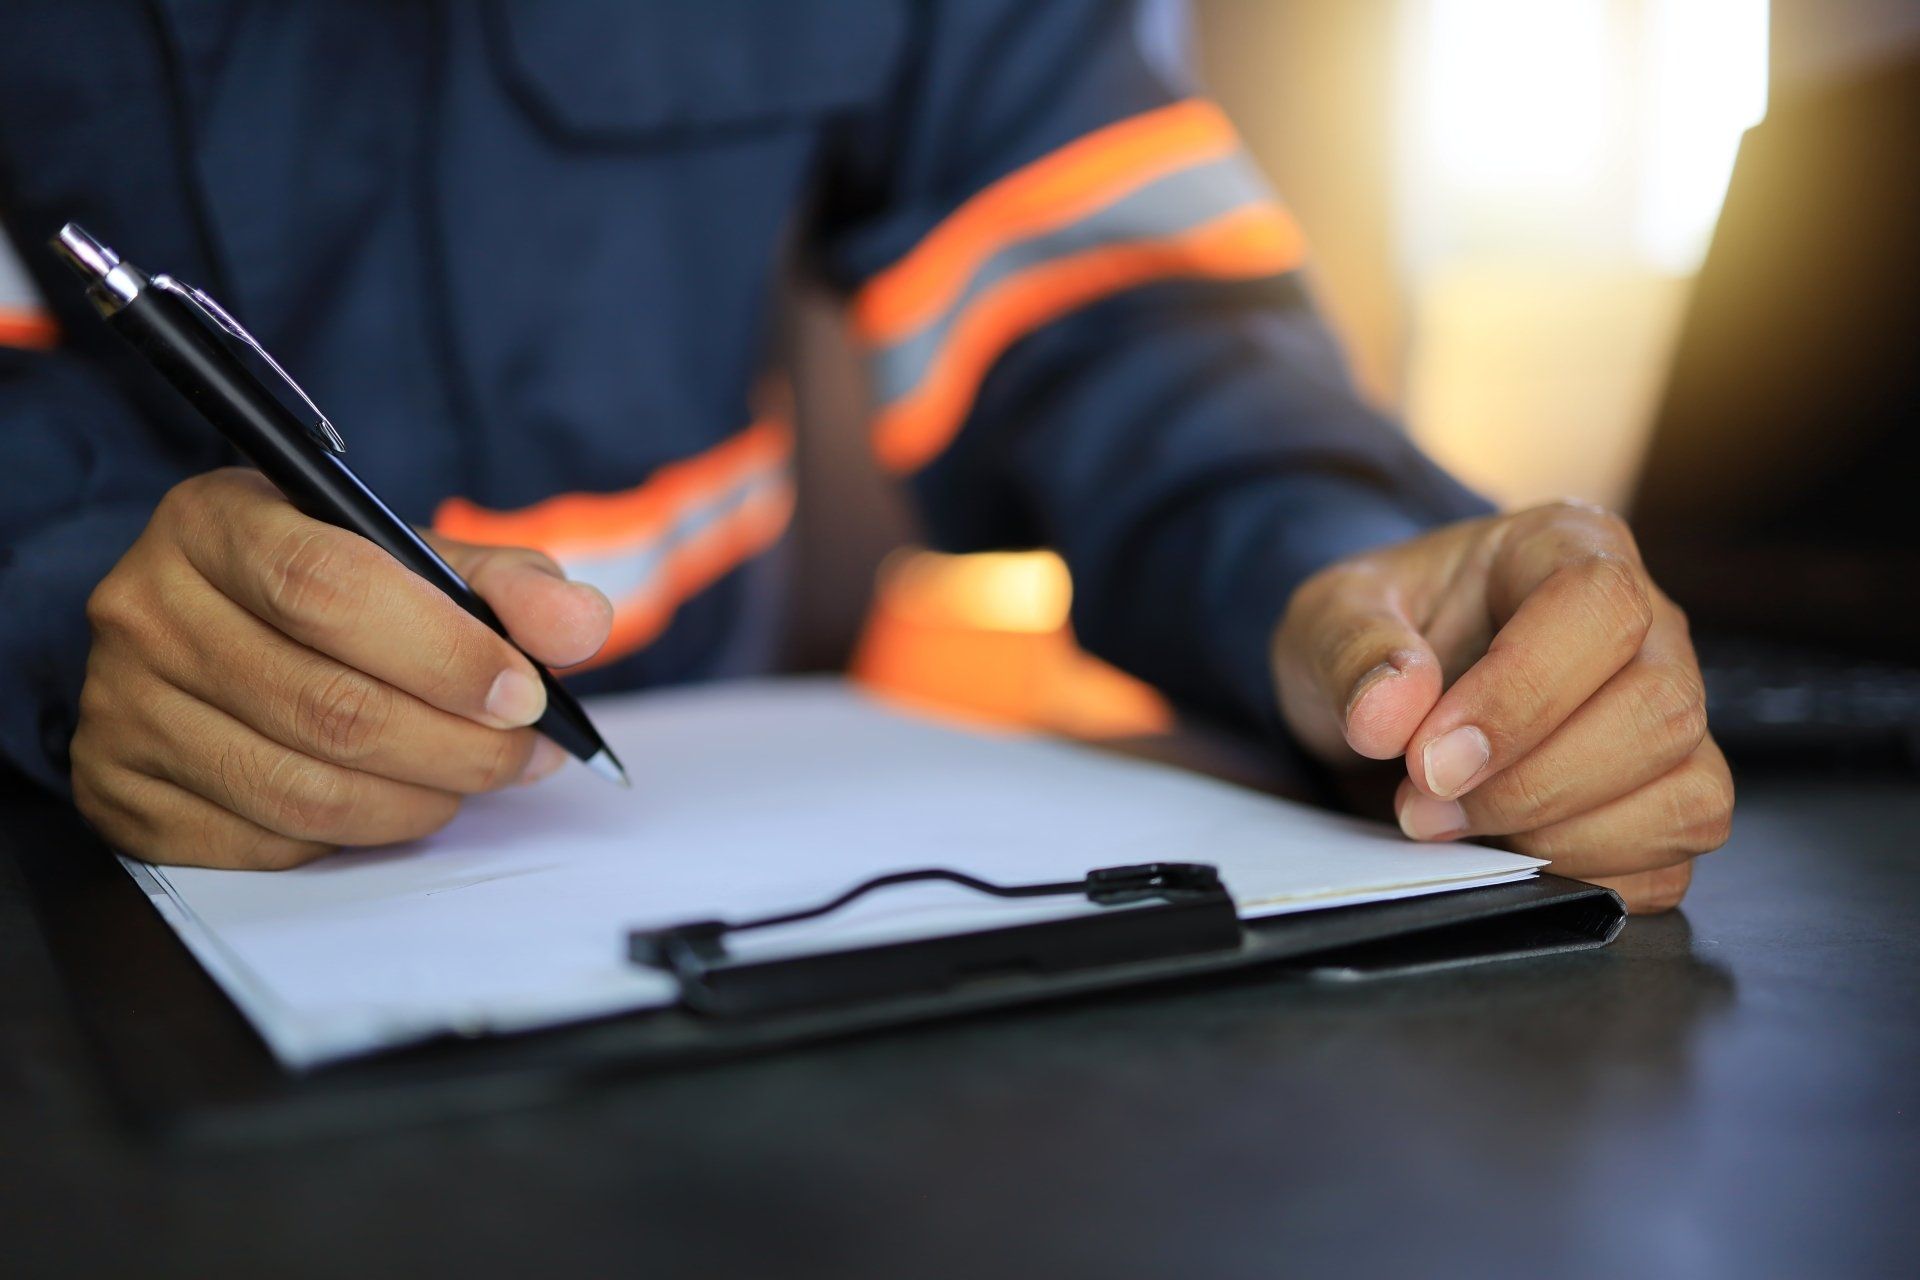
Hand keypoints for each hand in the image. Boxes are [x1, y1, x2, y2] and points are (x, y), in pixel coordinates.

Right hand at [70, 469, 612, 868]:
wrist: (212, 629)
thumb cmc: (324, 591)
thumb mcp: (409, 556)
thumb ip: (506, 583)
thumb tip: (581, 623)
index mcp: (216, 520)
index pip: (330, 590)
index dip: (446, 655)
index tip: (526, 695)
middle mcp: (148, 608)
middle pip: (328, 705)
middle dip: (459, 746)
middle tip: (527, 755)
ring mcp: (122, 707)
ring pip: (303, 790)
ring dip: (421, 800)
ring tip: (474, 779)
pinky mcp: (121, 793)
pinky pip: (265, 843)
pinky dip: (355, 836)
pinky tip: (397, 803)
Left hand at [1272, 501, 1731, 912]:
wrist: (1388, 697)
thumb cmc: (1377, 639)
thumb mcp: (1329, 618)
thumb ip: (1351, 650)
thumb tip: (1392, 711)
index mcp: (1567, 548)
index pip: (1599, 607)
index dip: (1521, 694)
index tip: (1428, 758)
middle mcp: (1647, 628)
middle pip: (1660, 711)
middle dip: (1533, 784)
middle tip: (1425, 803)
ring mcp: (1670, 718)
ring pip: (1685, 796)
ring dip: (1561, 839)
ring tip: (1459, 828)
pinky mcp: (1668, 798)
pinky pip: (1671, 862)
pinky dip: (1590, 879)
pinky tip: (1508, 856)